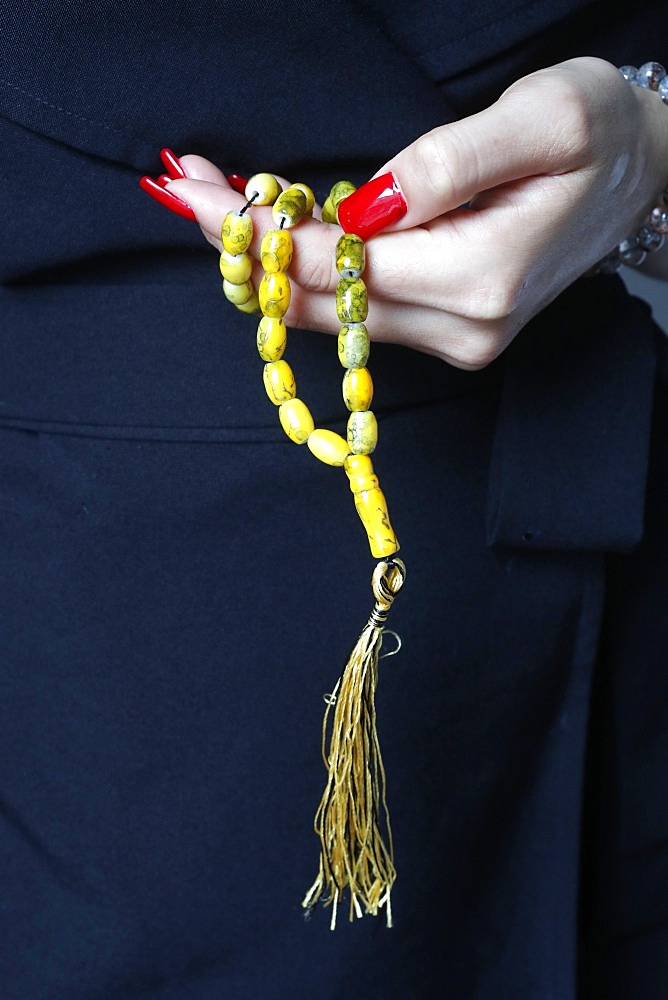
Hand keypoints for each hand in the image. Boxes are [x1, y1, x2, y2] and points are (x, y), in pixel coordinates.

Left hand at [166, 57, 667, 367]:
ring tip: (216, 198)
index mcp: (480, 279)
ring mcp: (454, 338)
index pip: (334, 267)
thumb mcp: (544, 119)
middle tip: (186, 187)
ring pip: (328, 313)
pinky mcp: (448, 331)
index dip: (255, 233)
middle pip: (318, 302)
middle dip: (242, 250)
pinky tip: (275, 233)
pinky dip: (305, 274)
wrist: (642, 176)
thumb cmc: (600, 134)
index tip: (193, 192)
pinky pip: (353, 309)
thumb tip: (364, 205)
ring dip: (265, 263)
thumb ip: (448, 165)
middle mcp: (461, 328)